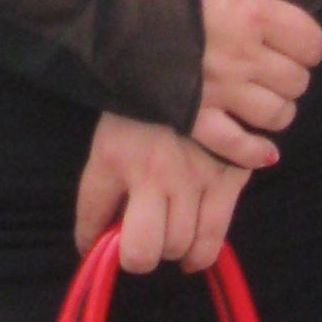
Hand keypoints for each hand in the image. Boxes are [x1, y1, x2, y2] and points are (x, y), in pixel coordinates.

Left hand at [74, 113, 255, 274]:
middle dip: (137, 253)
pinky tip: (193, 251)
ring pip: (181, 246)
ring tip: (168, 235)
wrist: (195, 68)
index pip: (93, 218)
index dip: (92, 241)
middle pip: (142, 250)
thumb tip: (95, 242)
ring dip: (170, 250)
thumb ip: (101, 191)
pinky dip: (201, 253)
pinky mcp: (229, 177)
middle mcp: (154, 172)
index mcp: (115, 156)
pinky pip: (215, 236)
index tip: (97, 243)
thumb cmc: (144, 108)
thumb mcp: (109, 141)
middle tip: (141, 238)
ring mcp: (195, 176)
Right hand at [189, 0, 321, 163]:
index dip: (307, 43)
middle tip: (274, 65)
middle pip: (297, 80)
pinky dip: (254, 152)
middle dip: (292, 73)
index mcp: (254, 11)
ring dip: (277, 108)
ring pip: (275, 115)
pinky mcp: (189, 113)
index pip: (312, 43)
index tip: (291, 38)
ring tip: (264, 96)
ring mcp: (217, 89)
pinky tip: (264, 150)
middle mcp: (243, 55)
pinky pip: (234, 145)